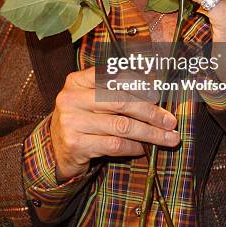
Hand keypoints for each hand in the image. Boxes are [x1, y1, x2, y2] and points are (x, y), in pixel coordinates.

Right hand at [50, 66, 178, 181]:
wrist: (55, 148)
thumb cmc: (83, 119)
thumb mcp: (92, 98)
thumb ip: (115, 89)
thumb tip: (153, 84)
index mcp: (77, 80)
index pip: (113, 77)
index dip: (139, 84)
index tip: (159, 94)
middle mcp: (71, 98)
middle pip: (121, 102)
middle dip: (151, 112)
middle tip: (170, 121)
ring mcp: (71, 122)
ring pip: (121, 126)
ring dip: (150, 133)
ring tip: (168, 138)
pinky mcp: (75, 144)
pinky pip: (114, 145)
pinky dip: (134, 147)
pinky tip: (144, 148)